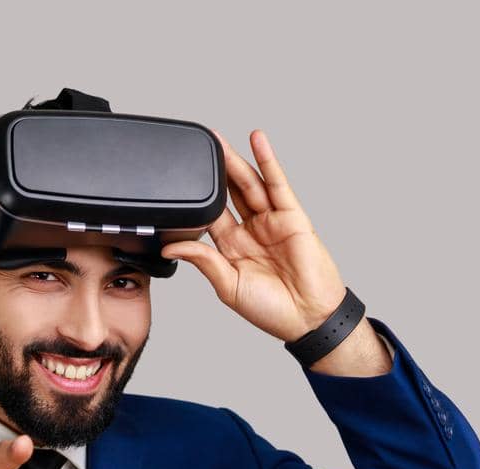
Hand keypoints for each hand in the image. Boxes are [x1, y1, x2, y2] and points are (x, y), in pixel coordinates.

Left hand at [161, 128, 350, 342]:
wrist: (308, 319)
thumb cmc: (272, 310)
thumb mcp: (228, 287)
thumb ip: (203, 262)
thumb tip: (171, 248)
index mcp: (233, 248)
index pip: (211, 214)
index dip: (198, 195)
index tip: (180, 176)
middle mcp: (252, 231)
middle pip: (230, 192)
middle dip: (216, 169)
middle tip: (199, 144)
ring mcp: (272, 221)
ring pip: (250, 183)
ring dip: (236, 160)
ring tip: (219, 138)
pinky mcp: (292, 216)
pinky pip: (278, 183)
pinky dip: (268, 161)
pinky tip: (257, 141)